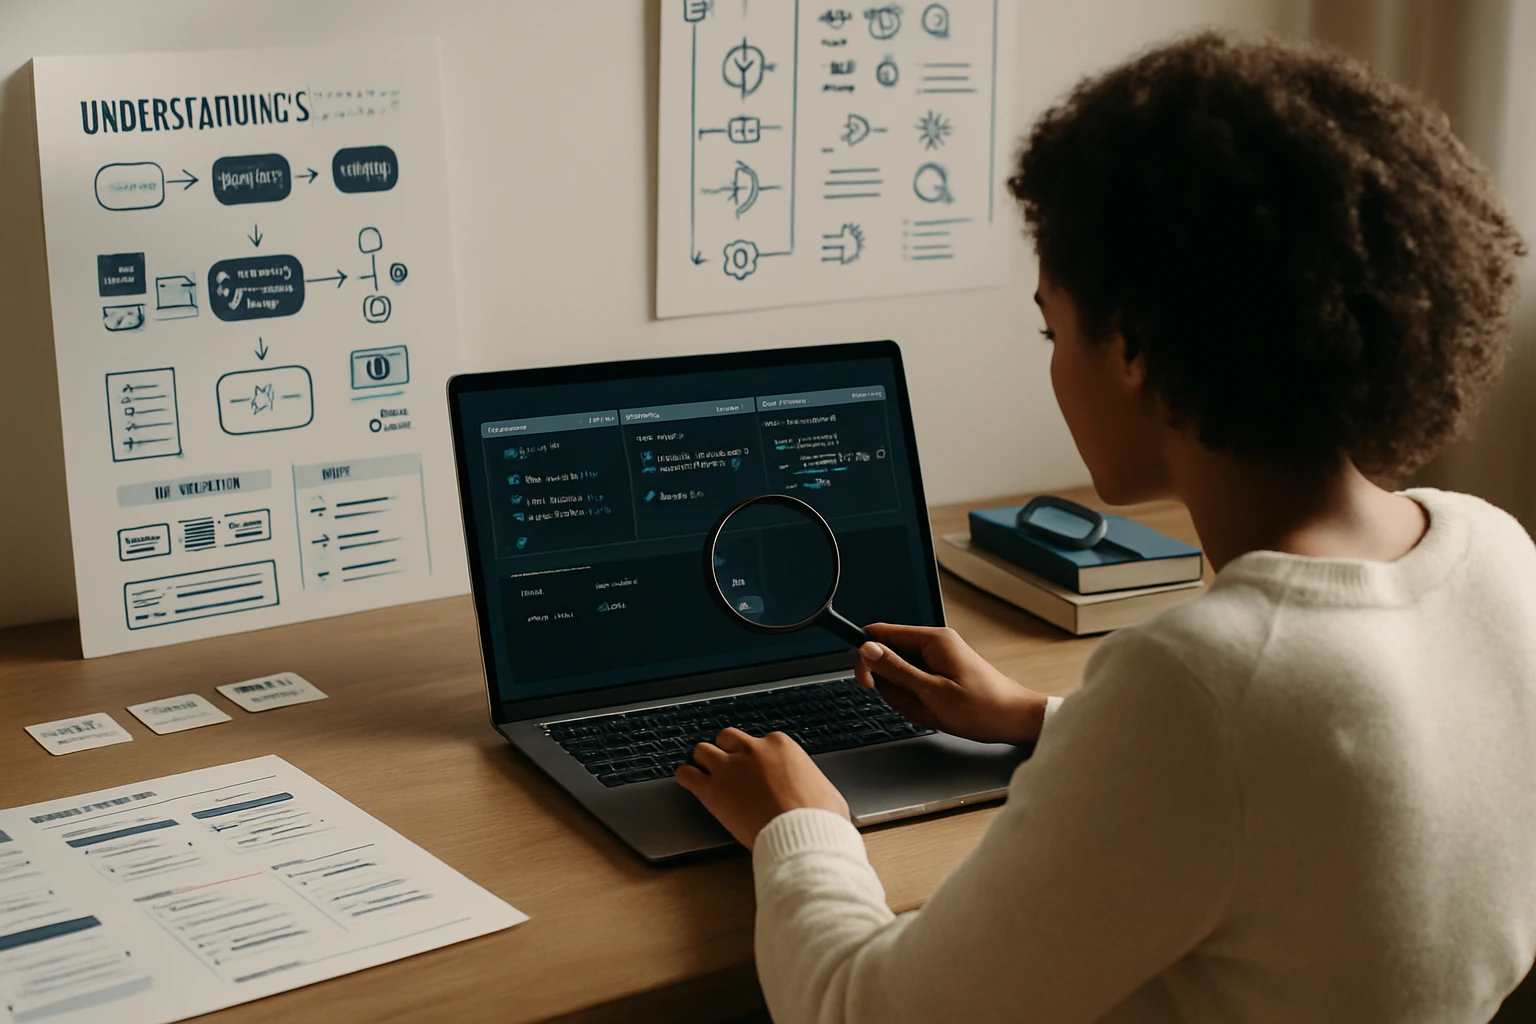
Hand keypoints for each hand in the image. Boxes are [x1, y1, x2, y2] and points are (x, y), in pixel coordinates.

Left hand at [675, 728, 849, 849]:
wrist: (803, 835)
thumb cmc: (818, 817)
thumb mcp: (824, 790)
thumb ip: (810, 783)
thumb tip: (818, 793)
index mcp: (780, 746)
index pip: (758, 741)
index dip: (754, 757)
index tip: (755, 769)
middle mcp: (752, 751)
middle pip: (727, 738)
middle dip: (726, 751)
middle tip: (727, 767)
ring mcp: (729, 769)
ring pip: (702, 750)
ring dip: (703, 762)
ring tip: (703, 773)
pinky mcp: (712, 791)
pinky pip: (686, 774)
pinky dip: (685, 777)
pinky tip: (687, 782)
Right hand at [855, 624, 1047, 744]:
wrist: (1015, 720)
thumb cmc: (983, 708)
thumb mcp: (932, 692)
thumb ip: (896, 669)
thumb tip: (867, 649)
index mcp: (932, 640)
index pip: (881, 634)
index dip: (867, 658)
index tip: (868, 682)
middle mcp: (934, 644)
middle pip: (888, 660)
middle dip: (895, 689)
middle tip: (916, 703)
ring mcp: (937, 660)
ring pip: (900, 678)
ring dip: (909, 700)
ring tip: (933, 711)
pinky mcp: (940, 674)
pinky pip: (915, 687)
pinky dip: (920, 704)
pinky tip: (937, 713)